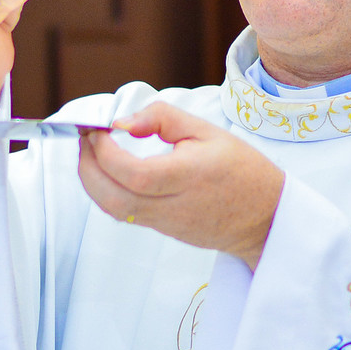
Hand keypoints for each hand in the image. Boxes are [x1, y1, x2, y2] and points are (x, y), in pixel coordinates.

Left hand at [78, 102, 285, 270]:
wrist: (265, 216)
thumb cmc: (241, 169)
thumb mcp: (208, 131)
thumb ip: (164, 119)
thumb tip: (124, 122)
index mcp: (188, 177)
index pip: (132, 172)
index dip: (104, 151)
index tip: (99, 129)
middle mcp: (174, 205)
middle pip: (113, 198)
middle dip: (87, 167)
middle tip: (86, 139)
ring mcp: (166, 223)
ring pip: (113, 210)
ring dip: (92, 182)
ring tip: (92, 153)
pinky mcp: (163, 231)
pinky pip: (125, 214)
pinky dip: (107, 192)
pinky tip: (110, 171)